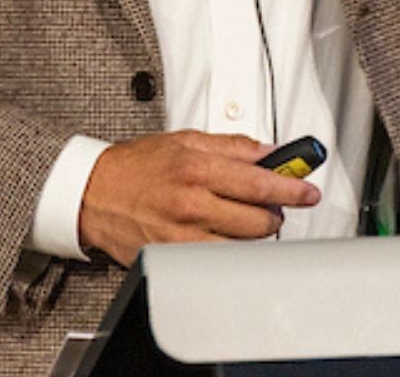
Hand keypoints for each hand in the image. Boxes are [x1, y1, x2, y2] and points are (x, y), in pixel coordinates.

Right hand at [76, 132, 320, 264]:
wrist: (91, 193)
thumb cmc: (136, 166)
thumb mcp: (187, 141)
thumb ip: (235, 147)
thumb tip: (273, 153)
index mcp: (197, 169)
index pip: (260, 184)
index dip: (291, 189)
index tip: (308, 192)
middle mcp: (190, 204)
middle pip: (257, 220)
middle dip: (275, 213)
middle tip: (273, 205)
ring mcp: (179, 235)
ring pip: (241, 244)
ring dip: (253, 233)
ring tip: (245, 217)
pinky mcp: (170, 256)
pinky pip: (215, 259)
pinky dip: (229, 248)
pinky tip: (225, 234)